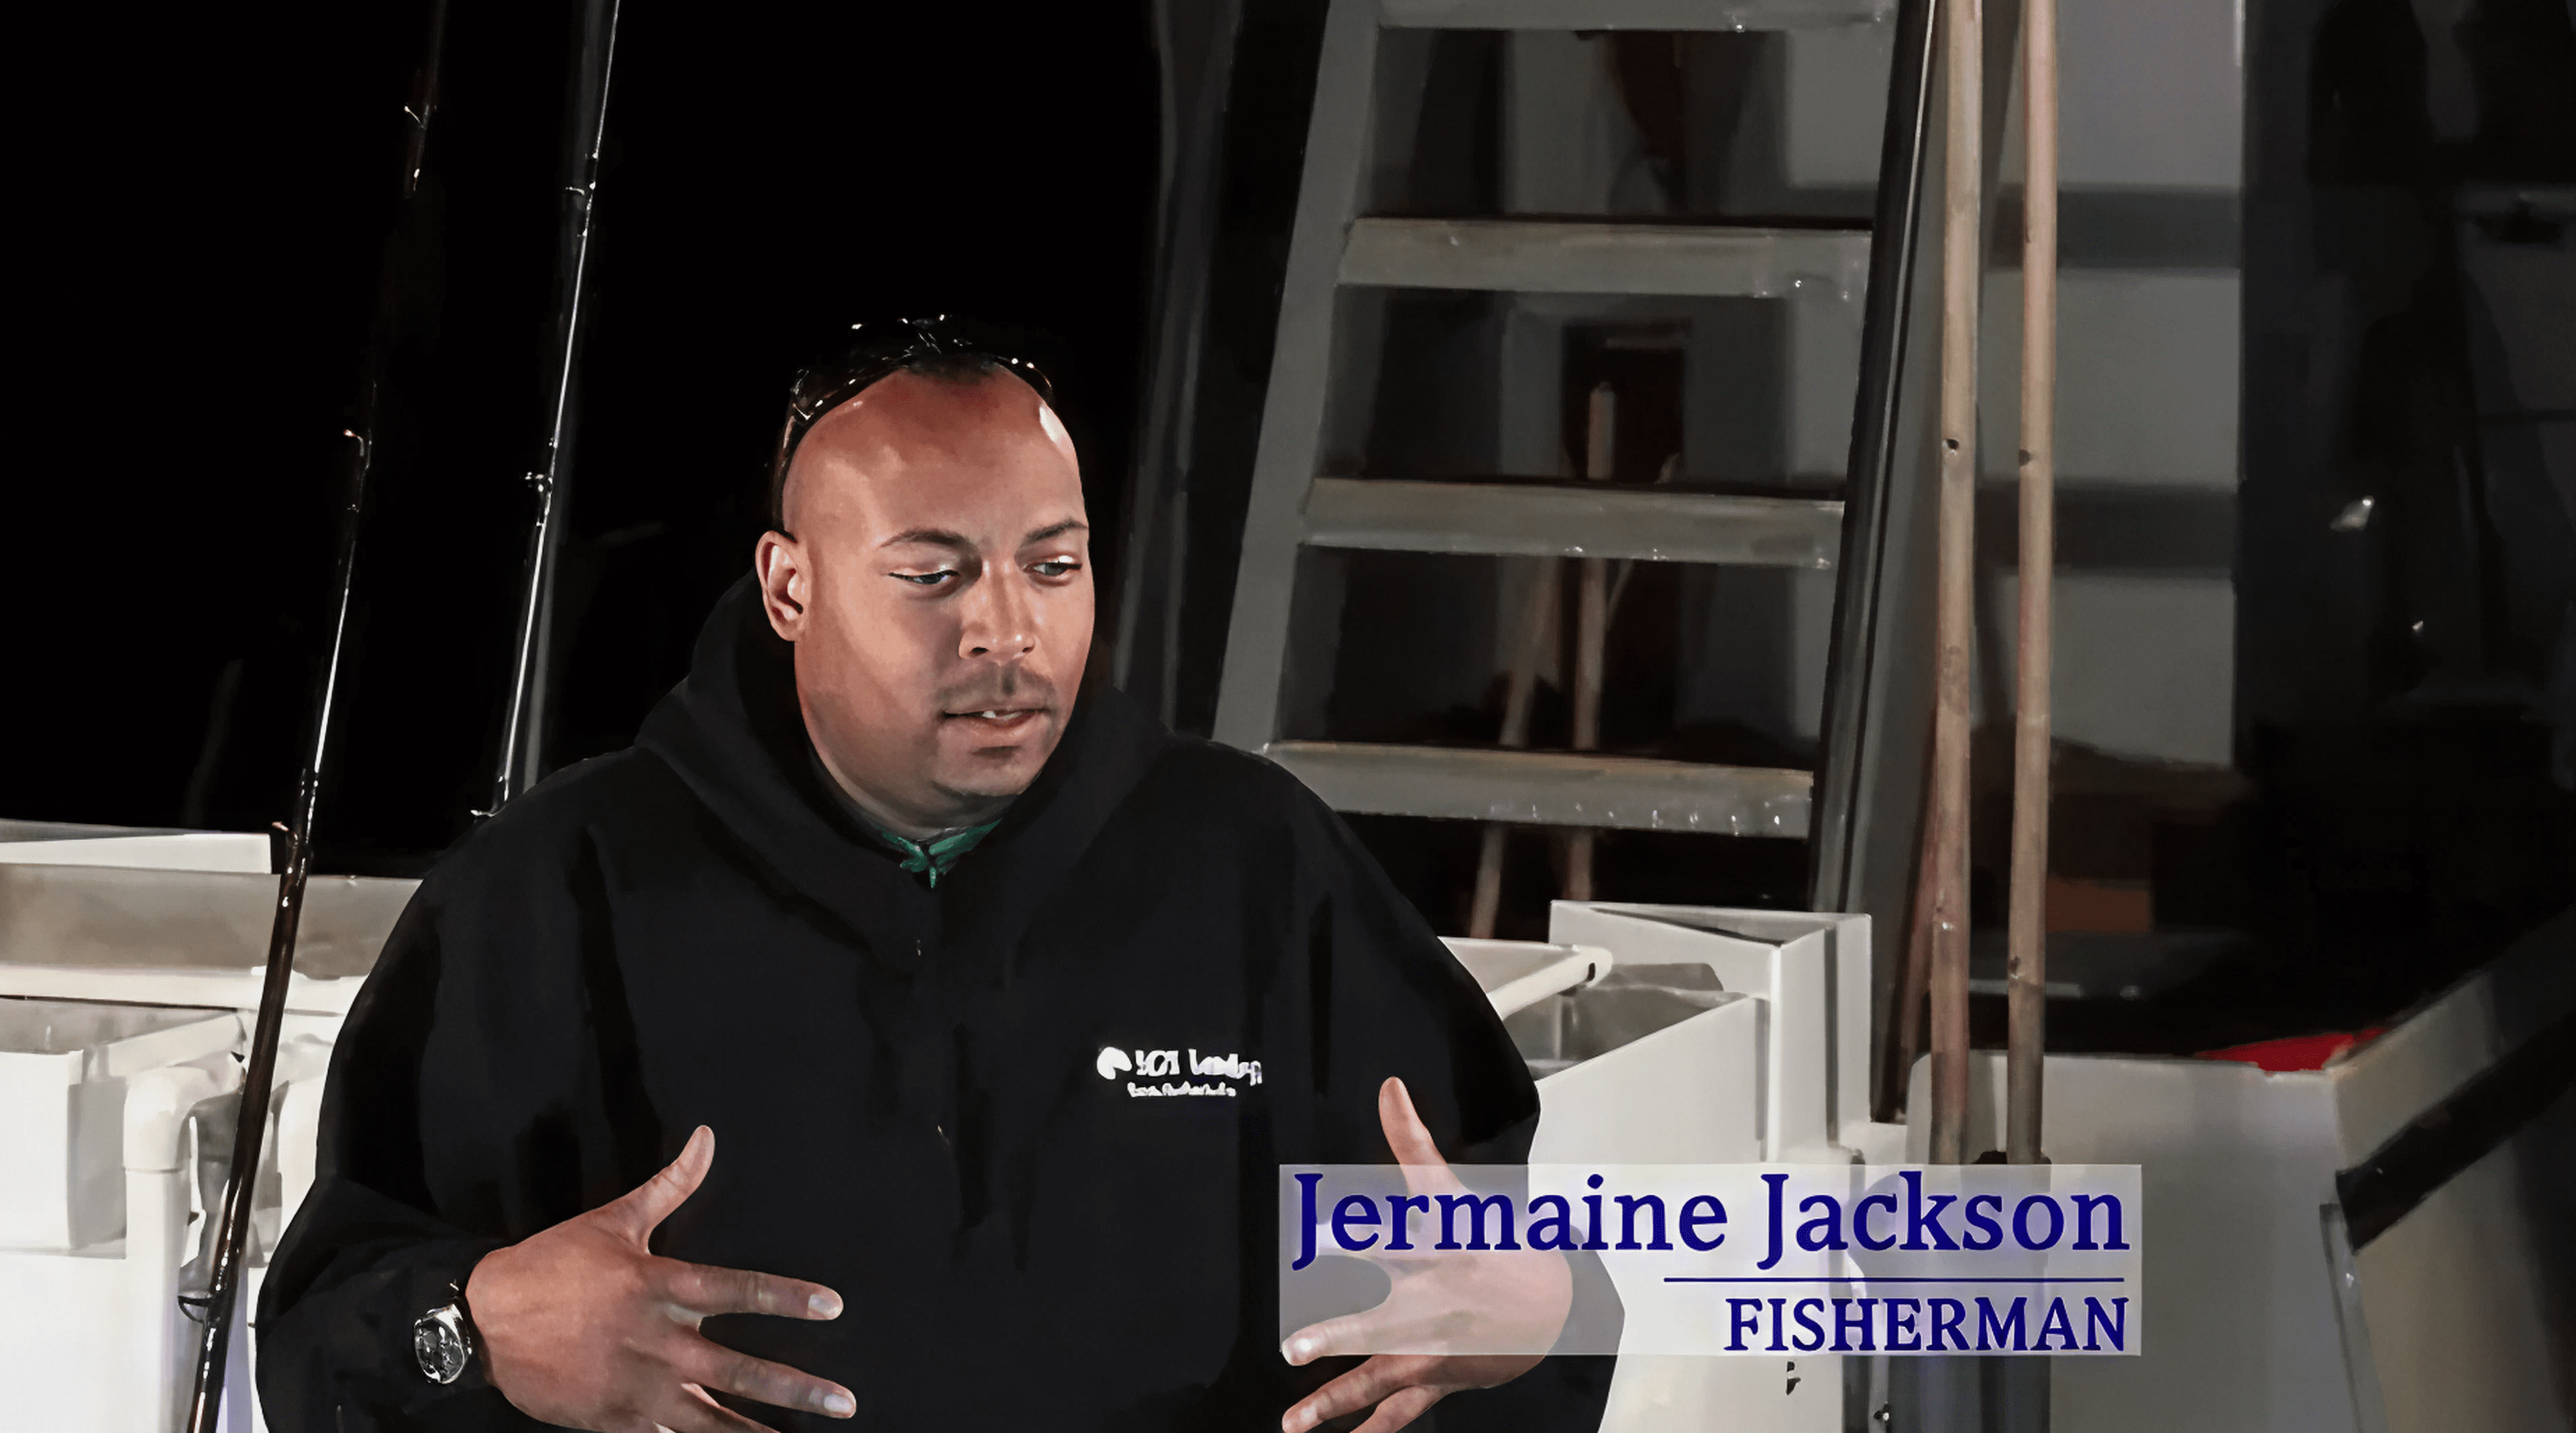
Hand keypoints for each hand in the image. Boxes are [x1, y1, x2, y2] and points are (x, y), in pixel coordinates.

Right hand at [466, 1126, 853, 1432]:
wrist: (482, 1321)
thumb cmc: (553, 1265)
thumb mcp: (615, 1220)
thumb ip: (671, 1184)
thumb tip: (707, 1136)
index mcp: (662, 1287)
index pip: (741, 1290)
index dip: (790, 1298)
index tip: (834, 1306)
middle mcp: (659, 1341)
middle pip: (742, 1370)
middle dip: (797, 1388)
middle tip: (843, 1402)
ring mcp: (639, 1386)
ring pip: (711, 1420)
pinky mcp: (617, 1419)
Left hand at [1279, 1079, 1570, 1432]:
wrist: (1557, 1306)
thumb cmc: (1497, 1242)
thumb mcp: (1458, 1193)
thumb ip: (1412, 1142)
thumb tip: (1388, 1085)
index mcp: (1437, 1254)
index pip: (1393, 1237)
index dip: (1357, 1233)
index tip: (1317, 1229)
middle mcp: (1433, 1305)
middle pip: (1380, 1322)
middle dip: (1340, 1336)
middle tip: (1294, 1347)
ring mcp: (1435, 1350)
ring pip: (1380, 1379)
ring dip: (1336, 1401)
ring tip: (1293, 1423)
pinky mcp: (1439, 1379)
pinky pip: (1401, 1411)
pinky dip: (1375, 1431)